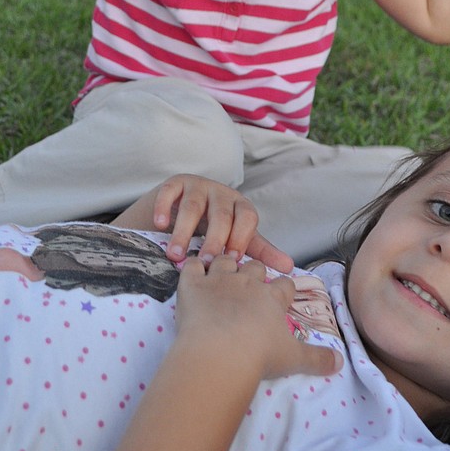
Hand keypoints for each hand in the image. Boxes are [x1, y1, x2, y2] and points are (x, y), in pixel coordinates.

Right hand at [150, 175, 293, 272]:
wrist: (184, 210)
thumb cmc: (216, 228)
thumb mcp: (238, 238)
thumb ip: (260, 252)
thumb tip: (289, 268)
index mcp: (241, 207)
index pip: (247, 218)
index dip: (240, 237)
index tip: (231, 260)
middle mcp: (222, 193)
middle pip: (220, 214)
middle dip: (213, 238)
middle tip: (205, 261)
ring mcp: (199, 186)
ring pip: (192, 206)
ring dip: (183, 231)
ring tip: (175, 254)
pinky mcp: (176, 183)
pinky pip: (170, 191)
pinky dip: (164, 207)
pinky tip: (160, 226)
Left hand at [175, 256, 342, 379]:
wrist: (220, 354)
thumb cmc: (259, 356)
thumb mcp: (294, 359)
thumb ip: (318, 359)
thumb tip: (339, 363)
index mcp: (273, 297)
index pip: (284, 284)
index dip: (283, 290)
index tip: (280, 296)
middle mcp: (248, 282)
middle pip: (255, 266)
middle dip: (254, 273)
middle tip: (249, 288)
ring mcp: (218, 279)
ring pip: (224, 260)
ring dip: (224, 266)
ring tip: (221, 278)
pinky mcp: (192, 284)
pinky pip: (192, 265)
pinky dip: (192, 267)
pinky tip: (192, 274)